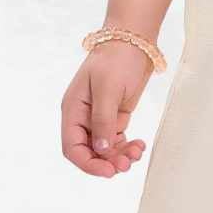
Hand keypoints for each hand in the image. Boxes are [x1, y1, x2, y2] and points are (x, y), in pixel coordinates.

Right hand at [61, 41, 153, 177]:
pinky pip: (117, 140)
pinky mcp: (115, 116)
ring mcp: (99, 118)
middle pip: (89, 152)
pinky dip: (127, 147)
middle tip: (126, 165)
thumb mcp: (108, 89)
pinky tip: (139, 145)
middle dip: (106, 162)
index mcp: (73, 110)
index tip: (108, 172)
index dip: (87, 164)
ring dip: (120, 156)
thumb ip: (103, 120)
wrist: (134, 41)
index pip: (72, 147)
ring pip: (105, 149)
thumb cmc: (117, 60)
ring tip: (137, 153)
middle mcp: (83, 118)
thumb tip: (100, 149)